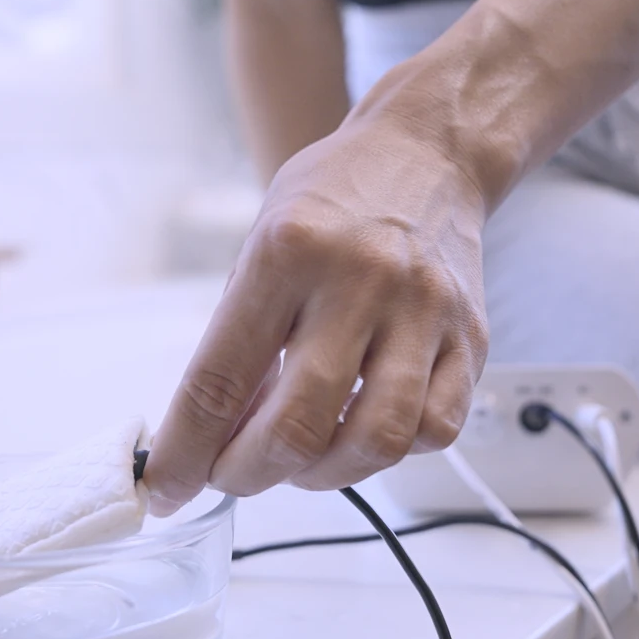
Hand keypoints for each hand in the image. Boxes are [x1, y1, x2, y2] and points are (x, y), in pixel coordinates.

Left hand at [144, 112, 489, 513]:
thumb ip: (238, 339)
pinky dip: (391, 452)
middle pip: (297, 424)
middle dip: (248, 474)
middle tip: (230, 476)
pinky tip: (362, 432)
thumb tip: (208, 439)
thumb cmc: (334, 200)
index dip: (186, 450)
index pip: (220, 378)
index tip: (167, 486)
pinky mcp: (472, 338)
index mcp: (287, 252)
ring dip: (322, 475)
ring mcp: (424, 312)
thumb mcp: (260, 245)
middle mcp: (360, 281)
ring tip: (298, 461)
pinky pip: (435, 430)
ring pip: (375, 441)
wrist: (430, 152)